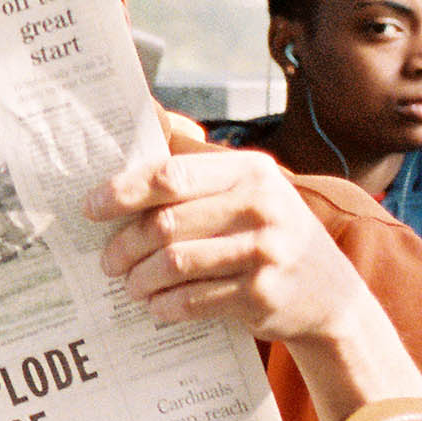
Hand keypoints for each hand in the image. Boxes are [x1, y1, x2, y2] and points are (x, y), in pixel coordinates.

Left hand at [86, 149, 383, 348]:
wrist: (331, 294)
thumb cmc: (270, 232)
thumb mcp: (248, 188)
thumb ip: (196, 162)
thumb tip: (143, 115)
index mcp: (251, 172)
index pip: (171, 176)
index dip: (122, 191)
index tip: (90, 207)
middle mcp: (262, 207)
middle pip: (165, 224)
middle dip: (124, 245)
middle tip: (107, 261)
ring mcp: (265, 252)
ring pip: (174, 264)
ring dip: (141, 279)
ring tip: (131, 284)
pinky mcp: (263, 294)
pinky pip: (193, 300)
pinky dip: (165, 305)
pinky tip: (157, 305)